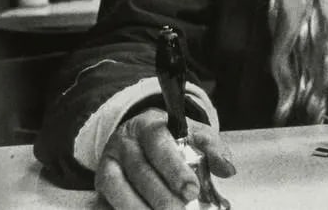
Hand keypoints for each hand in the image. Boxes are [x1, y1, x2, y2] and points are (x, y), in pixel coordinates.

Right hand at [96, 107, 234, 209]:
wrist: (139, 136)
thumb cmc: (172, 139)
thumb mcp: (194, 134)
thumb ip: (213, 148)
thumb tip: (228, 169)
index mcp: (149, 126)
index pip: (160, 145)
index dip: (175, 170)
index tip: (192, 190)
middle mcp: (125, 142)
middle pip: (141, 171)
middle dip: (161, 196)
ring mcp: (108, 164)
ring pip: (118, 188)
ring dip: (140, 208)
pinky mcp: (99, 185)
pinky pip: (106, 202)